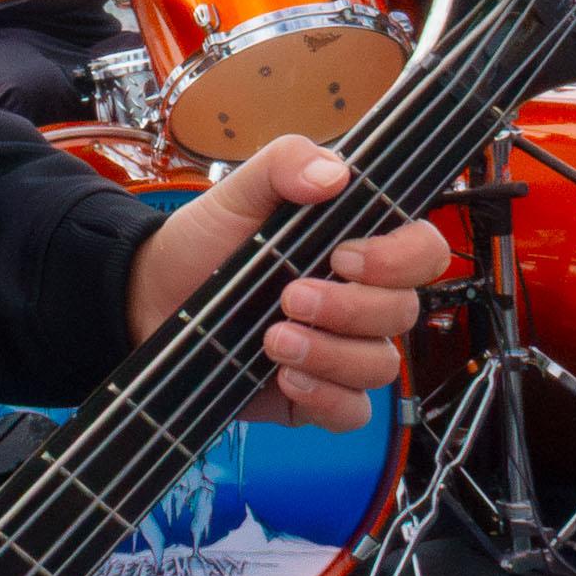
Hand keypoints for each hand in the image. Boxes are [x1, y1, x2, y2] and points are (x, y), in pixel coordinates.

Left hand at [121, 137, 450, 429]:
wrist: (151, 300)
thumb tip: (335, 173)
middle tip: (289, 296)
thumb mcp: (238, 192)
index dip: (400, 258)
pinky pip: (353, 412)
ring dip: (331, 354)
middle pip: (404, 311)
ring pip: (381, 365)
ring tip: (273, 339)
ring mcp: (342, 351)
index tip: (346, 255)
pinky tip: (286, 379)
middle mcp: (360, 301)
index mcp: (357, 247)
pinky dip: (326, 398)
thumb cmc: (204, 243)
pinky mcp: (318, 397)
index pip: (423, 252)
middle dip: (349, 308)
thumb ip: (284, 164)